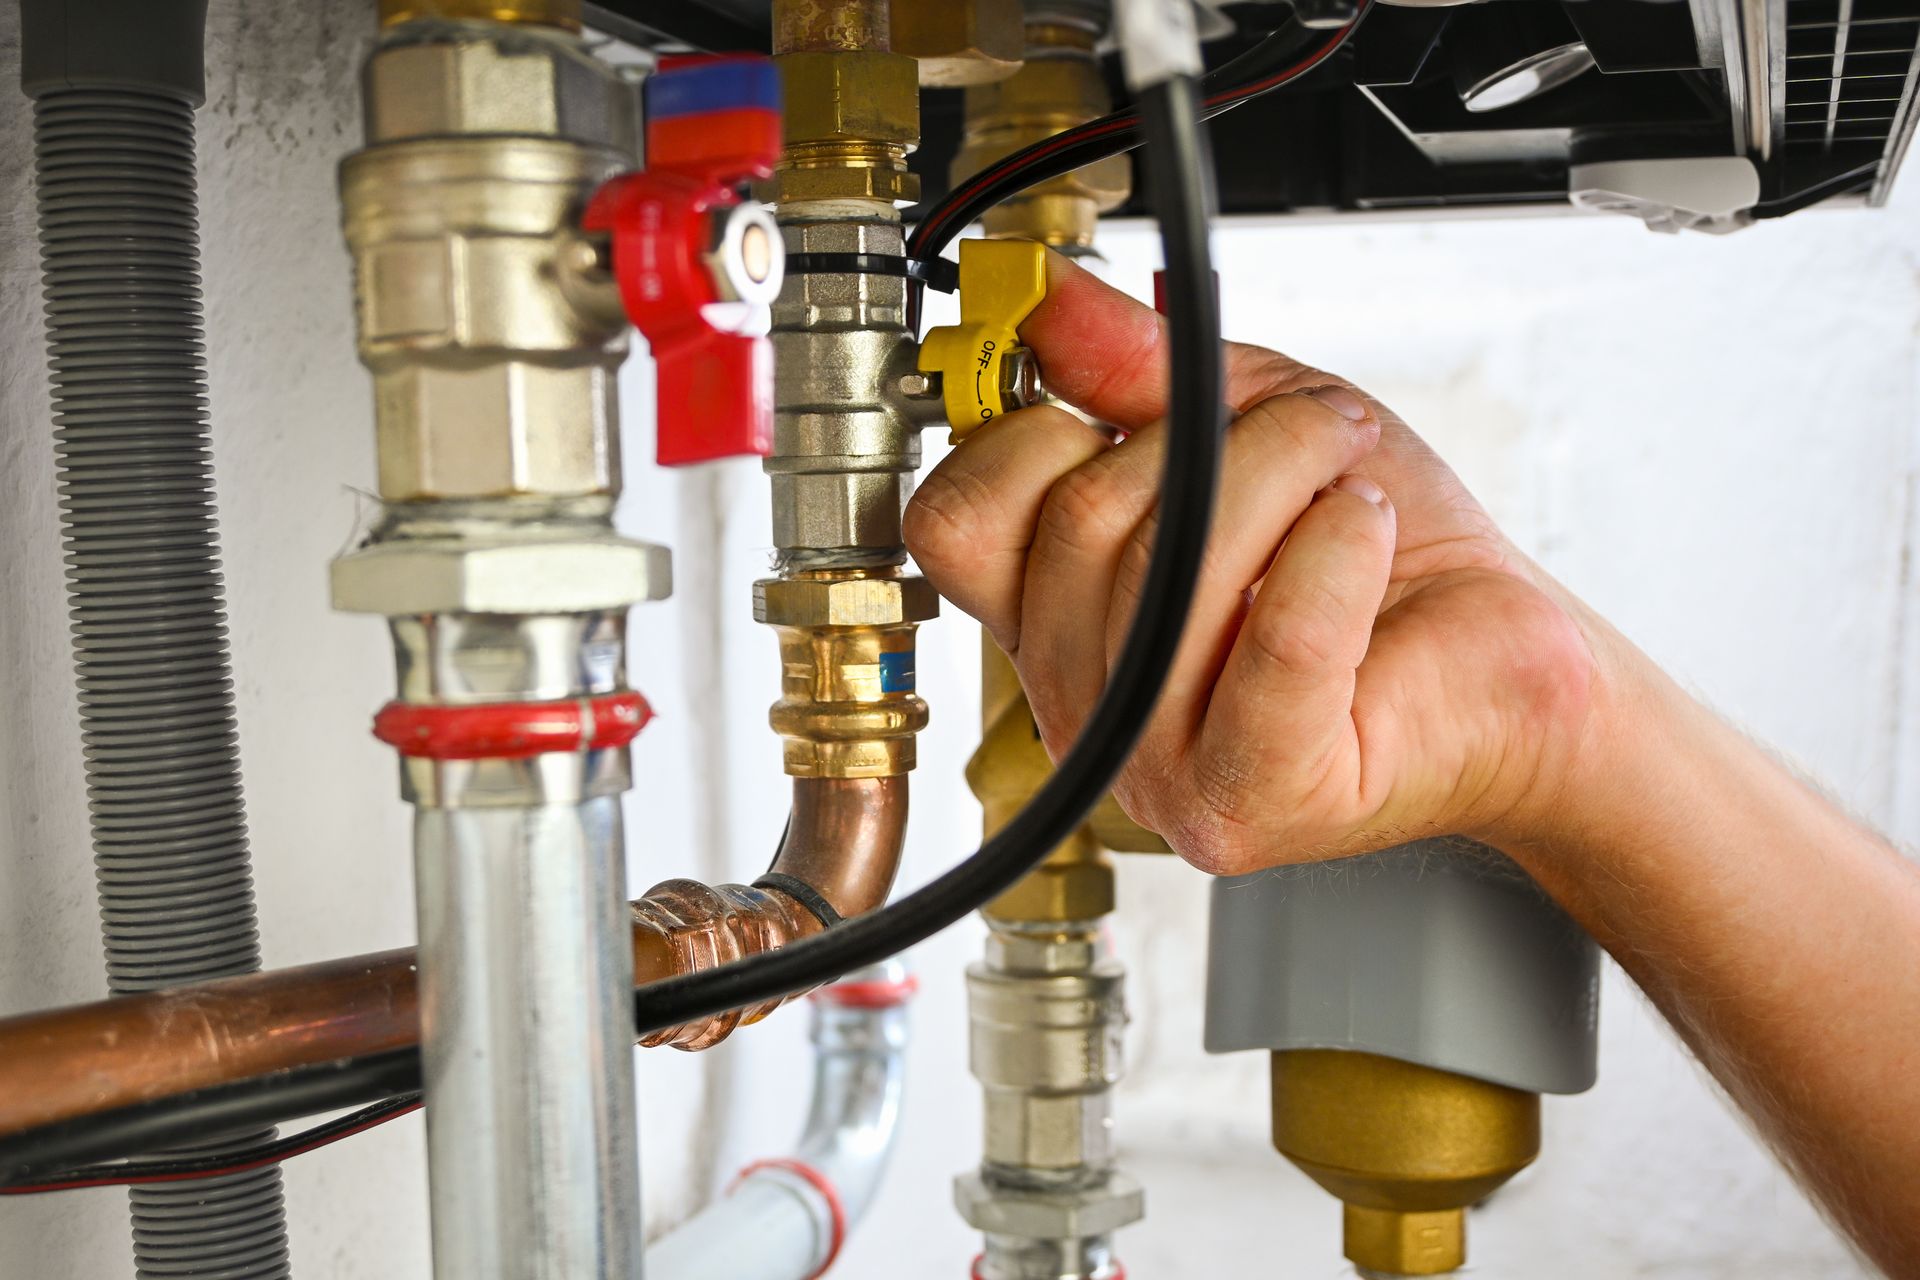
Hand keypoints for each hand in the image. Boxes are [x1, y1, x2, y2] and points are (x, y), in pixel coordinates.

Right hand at [904, 253, 1606, 872]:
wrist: (1501, 663)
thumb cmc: (1383, 562)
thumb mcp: (1253, 422)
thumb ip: (1139, 368)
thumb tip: (1050, 301)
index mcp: (1057, 625)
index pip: (955, 526)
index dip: (1037, 430)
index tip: (1129, 398)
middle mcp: (1089, 710)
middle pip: (1075, 527)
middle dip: (1212, 439)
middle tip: (1307, 429)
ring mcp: (1159, 771)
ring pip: (1165, 574)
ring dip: (1284, 477)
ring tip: (1347, 479)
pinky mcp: (1252, 800)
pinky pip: (1272, 644)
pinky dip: (1335, 555)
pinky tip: (1366, 532)